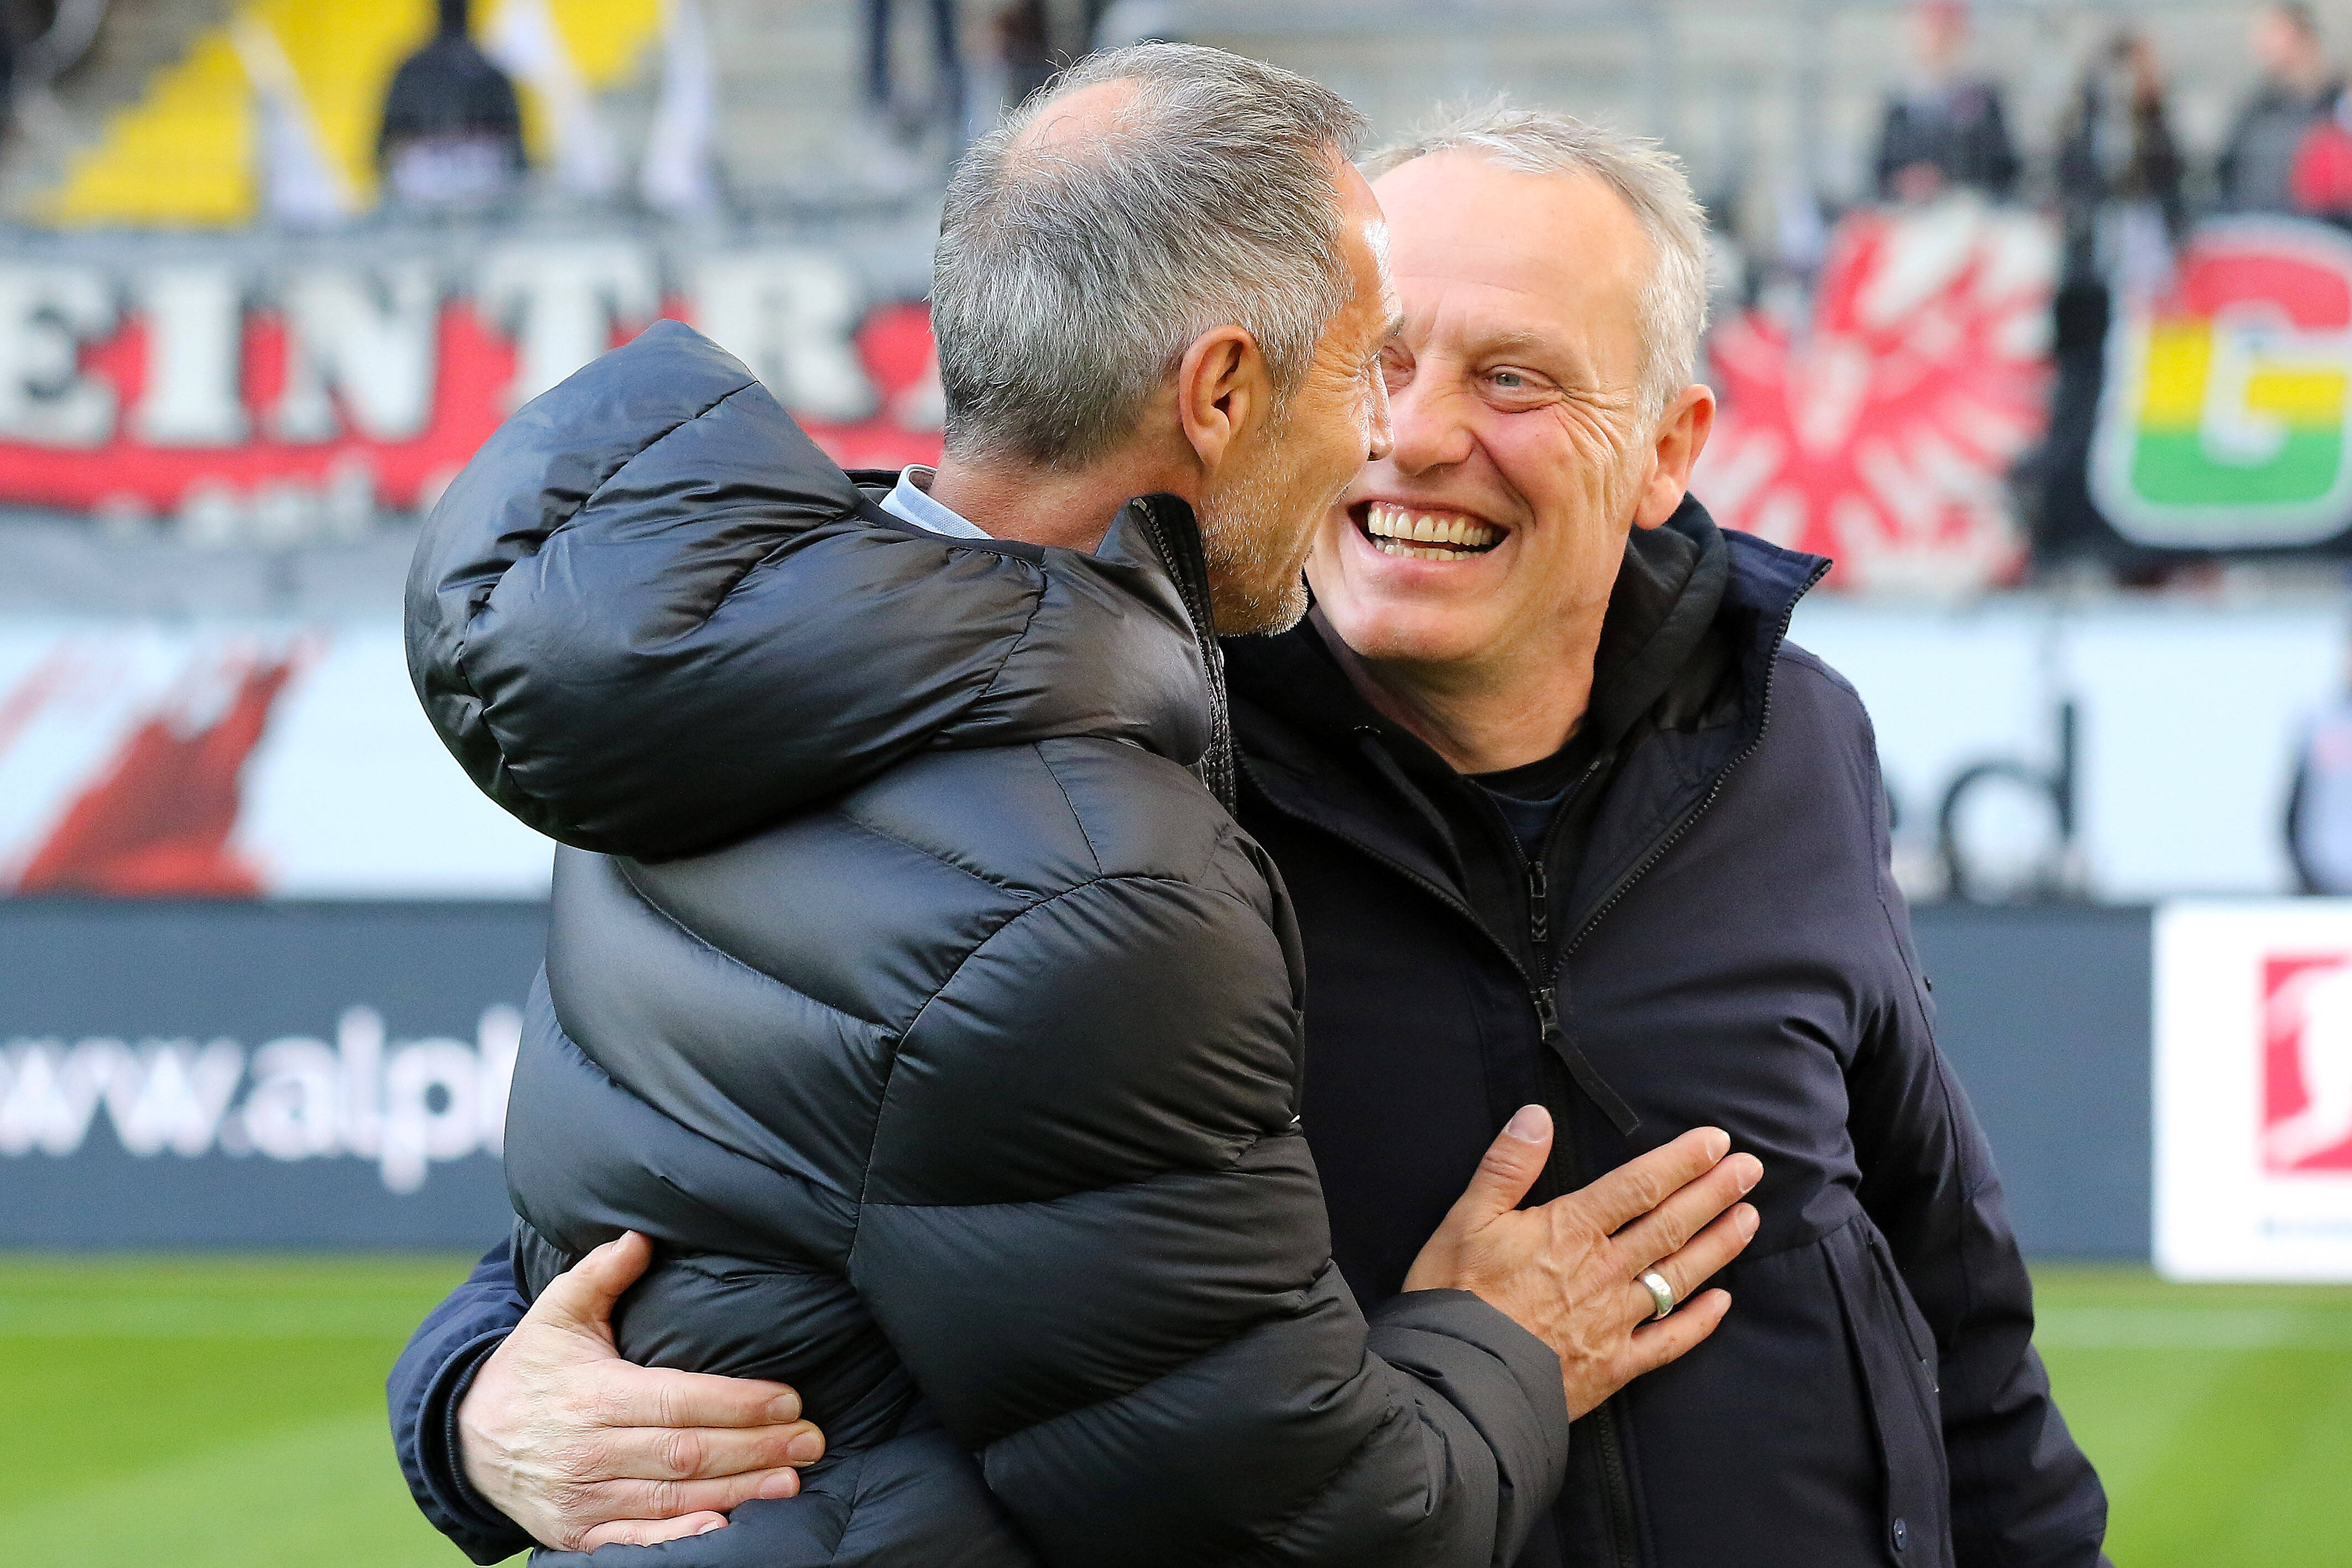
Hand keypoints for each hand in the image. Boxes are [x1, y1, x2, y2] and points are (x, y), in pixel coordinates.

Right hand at [457, 1232, 828, 1548]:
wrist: (466, 1438)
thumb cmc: (529, 1368)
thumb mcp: (556, 1313)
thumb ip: (600, 1274)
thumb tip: (640, 1236)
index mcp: (591, 1396)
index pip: (678, 1401)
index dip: (737, 1403)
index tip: (789, 1399)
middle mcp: (587, 1452)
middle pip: (686, 1453)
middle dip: (755, 1448)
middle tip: (811, 1440)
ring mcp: (581, 1499)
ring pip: (672, 1499)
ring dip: (738, 1491)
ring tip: (791, 1479)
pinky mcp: (575, 1534)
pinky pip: (635, 1541)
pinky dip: (681, 1537)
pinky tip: (726, 1526)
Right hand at [1404, 1106, 1760, 1417]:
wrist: (1459, 1381)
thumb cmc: (1456, 1295)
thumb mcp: (1466, 1218)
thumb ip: (1507, 1166)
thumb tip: (1536, 1115)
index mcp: (1570, 1230)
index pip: (1637, 1186)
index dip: (1680, 1161)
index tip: (1716, 1141)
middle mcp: (1604, 1271)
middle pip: (1670, 1225)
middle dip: (1713, 1194)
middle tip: (1751, 1169)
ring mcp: (1614, 1320)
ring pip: (1678, 1277)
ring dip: (1718, 1246)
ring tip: (1749, 1219)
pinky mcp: (1614, 1365)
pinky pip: (1668, 1342)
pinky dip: (1698, 1322)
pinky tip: (1722, 1304)